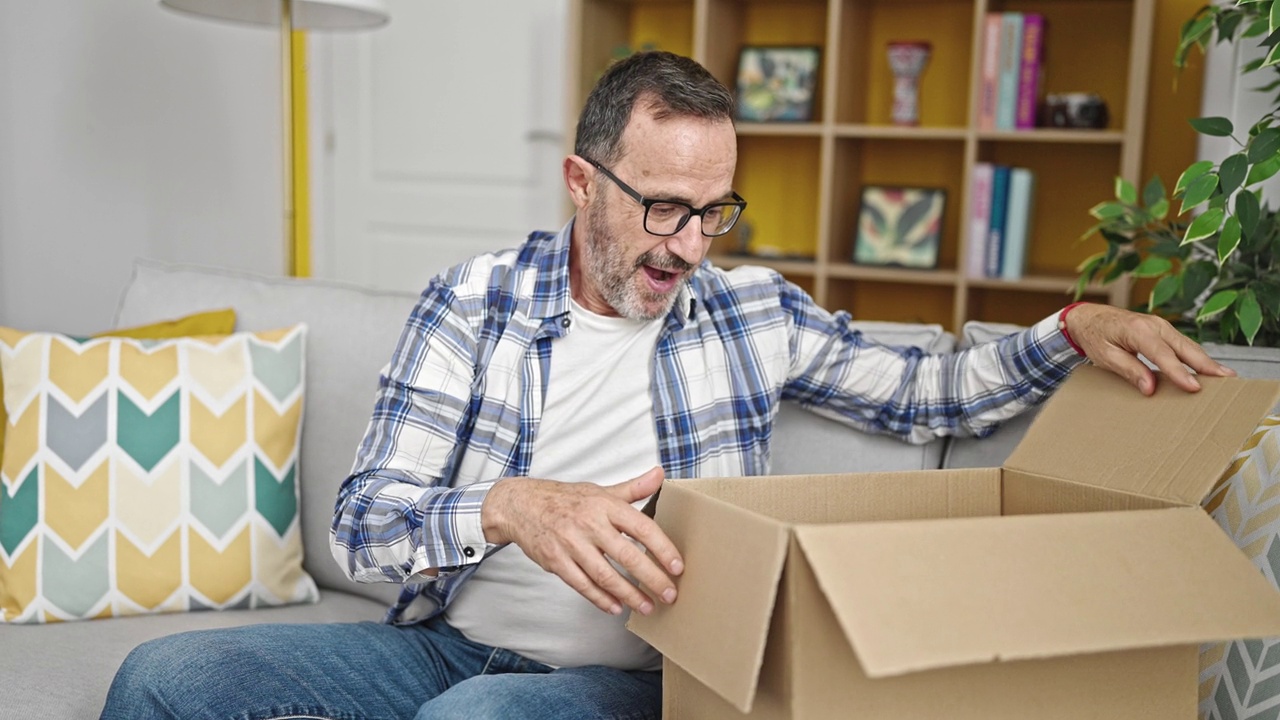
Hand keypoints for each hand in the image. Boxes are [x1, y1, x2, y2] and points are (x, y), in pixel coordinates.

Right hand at [480, 466, 682, 615]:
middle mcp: (589, 523)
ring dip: (628, 594)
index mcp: (605, 505)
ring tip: (647, 607)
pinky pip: (582, 585)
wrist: (521, 505)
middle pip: (626, 555)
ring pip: (605, 575)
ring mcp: (571, 544)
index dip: (662, 548)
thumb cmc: (566, 499)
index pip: (641, 527)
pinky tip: (615, 607)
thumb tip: (660, 474)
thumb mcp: (601, 490)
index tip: (678, 566)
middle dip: (651, 578)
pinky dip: (600, 598)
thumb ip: (633, 488)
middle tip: (670, 594)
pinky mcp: (556, 561)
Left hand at [1065, 304, 1235, 394]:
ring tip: (1225, 376)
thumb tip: (1150, 387)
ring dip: (1206, 361)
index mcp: (1137, 330)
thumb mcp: (1105, 356)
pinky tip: (1207, 368)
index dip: (1178, 372)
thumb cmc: (1095, 336)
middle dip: (1206, 364)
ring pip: (1188, 345)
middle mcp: (1154, 325)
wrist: (1088, 318)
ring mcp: (1160, 326)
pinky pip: (1182, 345)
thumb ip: (1129, 370)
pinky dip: (1196, 356)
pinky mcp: (1162, 330)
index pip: (1162, 354)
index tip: (1193, 387)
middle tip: (1226, 379)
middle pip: (1184, 347)